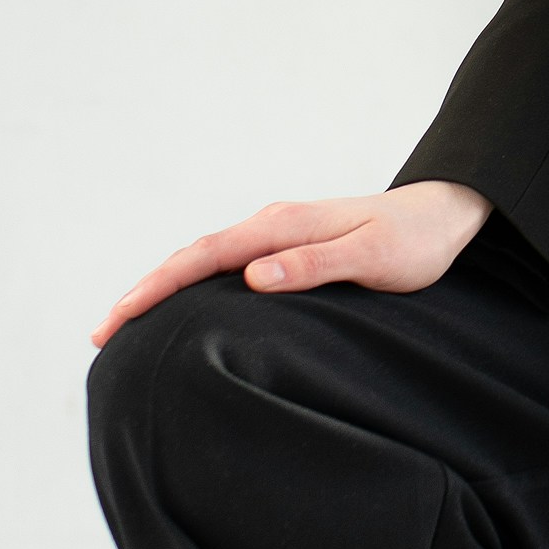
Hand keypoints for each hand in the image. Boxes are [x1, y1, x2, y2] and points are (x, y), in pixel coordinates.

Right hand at [89, 180, 493, 347]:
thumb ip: (314, 266)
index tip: (119, 318)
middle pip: (194, 255)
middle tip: (102, 334)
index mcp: (284, 225)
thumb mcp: (372, 257)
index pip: (205, 256)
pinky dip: (195, 282)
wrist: (446, 213)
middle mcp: (274, 223)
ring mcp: (280, 232)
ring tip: (127, 324)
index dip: (158, 287)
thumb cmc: (415, 241)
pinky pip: (228, 264)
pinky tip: (187, 308)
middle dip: (145, 291)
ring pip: (207, 259)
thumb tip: (251, 277)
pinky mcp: (290, 245)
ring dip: (166, 287)